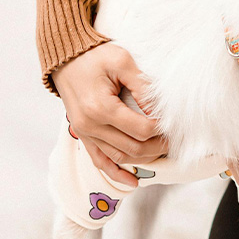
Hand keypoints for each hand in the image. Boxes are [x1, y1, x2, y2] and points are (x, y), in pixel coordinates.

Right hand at [52, 43, 168, 185]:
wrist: (65, 57)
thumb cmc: (95, 56)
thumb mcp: (122, 61)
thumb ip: (143, 86)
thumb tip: (160, 110)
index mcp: (101, 107)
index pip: (141, 129)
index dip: (161, 129)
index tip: (172, 122)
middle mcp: (90, 125)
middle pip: (133, 148)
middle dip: (158, 146)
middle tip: (173, 139)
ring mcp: (85, 133)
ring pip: (120, 157)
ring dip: (143, 159)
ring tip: (162, 151)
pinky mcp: (83, 135)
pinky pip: (100, 161)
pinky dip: (116, 173)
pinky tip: (133, 182)